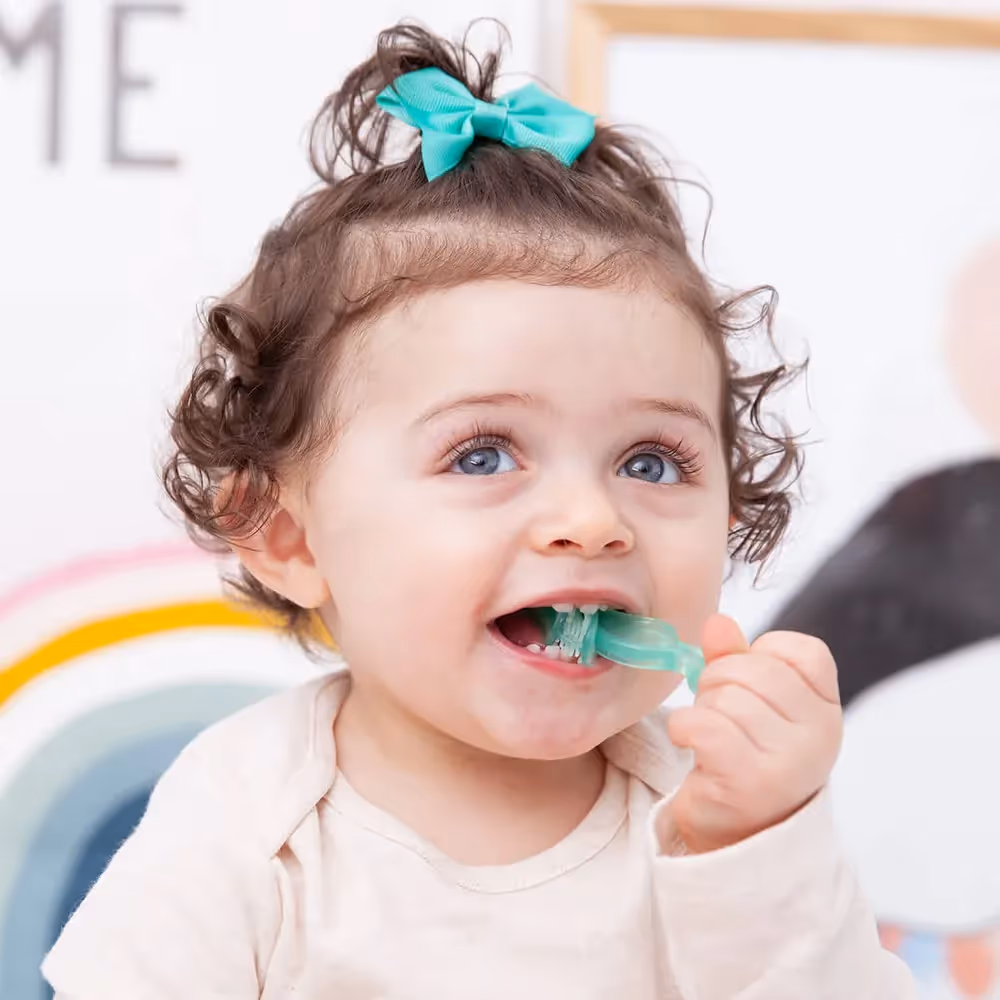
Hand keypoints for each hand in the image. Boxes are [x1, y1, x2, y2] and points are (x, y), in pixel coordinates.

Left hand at [665, 614, 842, 853]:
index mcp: (826, 707)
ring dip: (702, 709)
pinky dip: (684, 728)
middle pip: (753, 669)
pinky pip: (704, 726)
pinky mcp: (751, 783)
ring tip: (709, 736)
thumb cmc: (745, 755)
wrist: (737, 834)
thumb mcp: (751, 701)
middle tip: (718, 713)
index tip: (750, 685)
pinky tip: (691, 743)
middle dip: (718, 682)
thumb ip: (735, 656)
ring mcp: (790, 761)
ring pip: (726, 696)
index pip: (801, 649)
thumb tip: (718, 623)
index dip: (761, 655)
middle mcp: (820, 734)